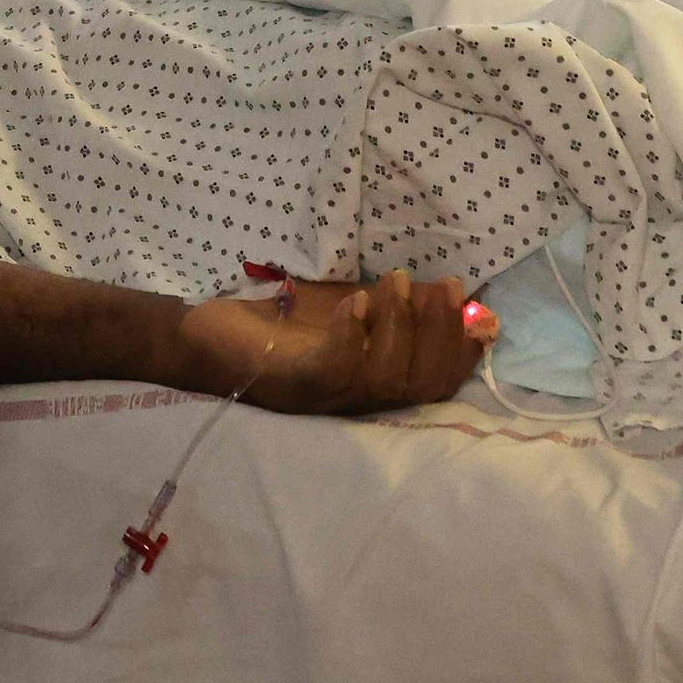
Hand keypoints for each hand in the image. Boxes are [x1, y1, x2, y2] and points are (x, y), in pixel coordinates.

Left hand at [173, 269, 487, 416]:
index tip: (483, 314)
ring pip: (386, 376)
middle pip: (418, 383)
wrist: (198, 339)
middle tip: (447, 285)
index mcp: (369, 387)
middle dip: (442, 334)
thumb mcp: (339, 311)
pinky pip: (336, 369)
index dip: (463, 354)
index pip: (432, 384)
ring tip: (399, 280)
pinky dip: (353, 336)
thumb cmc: (272, 326)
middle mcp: (354, 402)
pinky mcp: (294, 386)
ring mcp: (325, 398)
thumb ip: (385, 307)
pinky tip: (357, 301)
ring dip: (401, 325)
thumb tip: (441, 286)